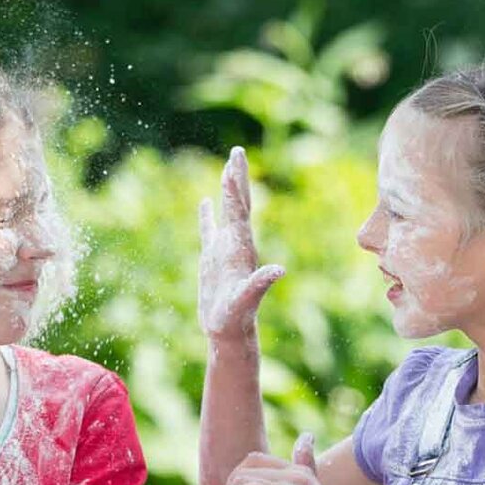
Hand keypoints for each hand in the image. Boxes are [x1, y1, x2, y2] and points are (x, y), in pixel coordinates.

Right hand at [197, 146, 285, 341]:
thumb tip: (279, 270)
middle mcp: (237, 244)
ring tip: (228, 167)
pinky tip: (204, 201)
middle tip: (237, 152)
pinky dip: (208, 214)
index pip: (239, 211)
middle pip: (238, 204)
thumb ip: (261, 284)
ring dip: (227, 190)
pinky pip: (209, 230)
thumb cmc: (237, 318)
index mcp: (243, 247)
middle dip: (237, 178)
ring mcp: (225, 250)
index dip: (236, 188)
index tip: (234, 164)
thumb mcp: (247, 300)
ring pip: (227, 212)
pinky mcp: (212, 259)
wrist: (229, 331)